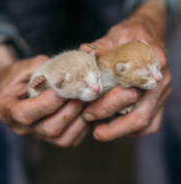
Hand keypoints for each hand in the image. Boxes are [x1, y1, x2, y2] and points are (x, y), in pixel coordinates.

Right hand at [0, 55, 88, 146]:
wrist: (17, 91)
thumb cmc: (19, 78)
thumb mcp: (25, 68)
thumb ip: (43, 69)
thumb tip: (69, 72)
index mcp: (8, 110)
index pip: (25, 114)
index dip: (47, 102)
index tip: (64, 85)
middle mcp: (24, 129)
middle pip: (50, 128)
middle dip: (71, 108)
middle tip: (84, 91)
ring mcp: (40, 136)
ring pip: (64, 138)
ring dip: (80, 117)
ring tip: (89, 99)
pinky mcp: (54, 139)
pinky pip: (72, 139)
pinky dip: (84, 126)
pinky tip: (88, 109)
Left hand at [79, 0, 170, 140]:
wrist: (150, 34)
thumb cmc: (132, 35)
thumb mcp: (117, 35)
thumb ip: (102, 46)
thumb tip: (84, 52)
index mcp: (149, 64)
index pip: (128, 92)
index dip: (107, 106)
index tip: (87, 113)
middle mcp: (158, 82)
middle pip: (139, 114)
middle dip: (114, 126)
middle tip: (93, 128)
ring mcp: (161, 93)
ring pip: (146, 123)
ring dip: (122, 132)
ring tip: (101, 132)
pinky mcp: (159, 100)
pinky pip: (152, 123)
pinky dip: (133, 130)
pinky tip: (118, 128)